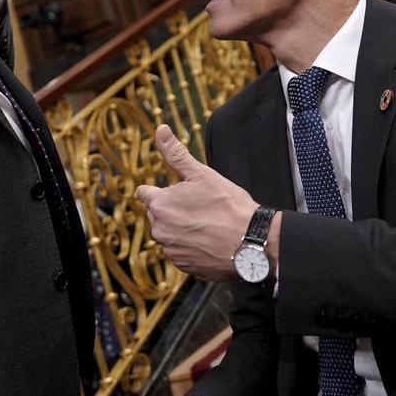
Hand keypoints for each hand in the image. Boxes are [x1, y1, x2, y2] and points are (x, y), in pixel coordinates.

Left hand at [136, 125, 258, 280]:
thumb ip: (175, 153)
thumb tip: (160, 129)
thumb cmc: (228, 205)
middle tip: (200, 208)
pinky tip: (210, 241)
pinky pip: (181, 253)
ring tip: (208, 224)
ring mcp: (171, 251)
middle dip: (173, 210)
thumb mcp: (201, 174)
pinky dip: (192, 247)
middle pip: (158, 215)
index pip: (145, 193)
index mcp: (160, 204)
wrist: (250, 242)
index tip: (175, 192)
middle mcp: (159, 230)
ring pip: (170, 234)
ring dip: (182, 229)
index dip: (160, 190)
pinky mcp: (183, 266)